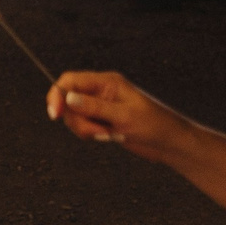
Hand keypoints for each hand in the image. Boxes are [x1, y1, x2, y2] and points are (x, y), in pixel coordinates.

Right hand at [45, 70, 190, 160]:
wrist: (169, 143)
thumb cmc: (155, 125)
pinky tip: (109, 136)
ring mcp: (100, 107)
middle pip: (68, 101)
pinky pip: (83, 126)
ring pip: (74, 116)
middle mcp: (100, 92)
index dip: (57, 95)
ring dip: (86, 129)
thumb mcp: (124, 116)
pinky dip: (91, 134)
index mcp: (107, 82)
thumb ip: (94, 107)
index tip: (56, 114)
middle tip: (97, 131)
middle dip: (78, 120)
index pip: (70, 81)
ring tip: (108, 134)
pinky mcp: (101, 121)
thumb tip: (69, 98)